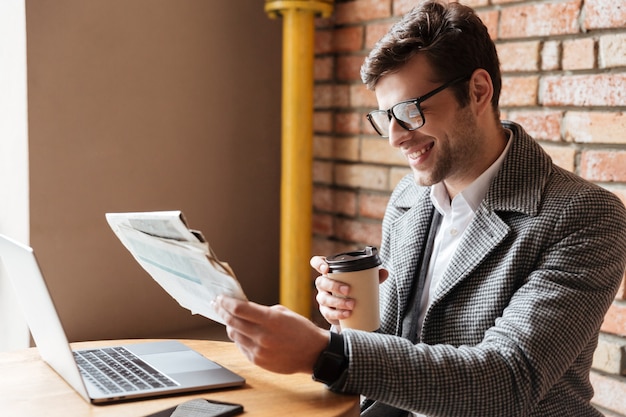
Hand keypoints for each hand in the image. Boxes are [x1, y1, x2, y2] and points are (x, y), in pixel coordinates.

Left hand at [213, 296, 327, 373]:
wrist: (313, 353)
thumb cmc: (300, 330)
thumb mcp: (283, 313)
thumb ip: (261, 311)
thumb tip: (241, 309)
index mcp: (271, 320)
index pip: (239, 309)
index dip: (226, 302)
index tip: (220, 297)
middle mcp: (263, 336)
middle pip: (232, 322)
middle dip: (222, 311)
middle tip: (217, 305)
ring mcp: (259, 350)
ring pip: (234, 335)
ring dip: (229, 325)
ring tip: (229, 318)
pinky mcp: (258, 361)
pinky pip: (241, 346)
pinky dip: (238, 337)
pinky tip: (241, 331)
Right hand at [311, 255, 388, 327]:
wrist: (351, 309)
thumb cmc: (355, 289)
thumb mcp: (363, 281)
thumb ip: (373, 276)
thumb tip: (385, 272)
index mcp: (329, 272)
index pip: (316, 263)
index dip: (318, 264)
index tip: (326, 269)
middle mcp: (322, 284)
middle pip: (321, 282)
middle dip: (334, 286)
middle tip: (348, 290)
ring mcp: (322, 297)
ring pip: (324, 298)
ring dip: (338, 302)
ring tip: (352, 305)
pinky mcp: (325, 311)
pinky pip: (328, 312)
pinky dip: (337, 314)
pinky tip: (347, 314)